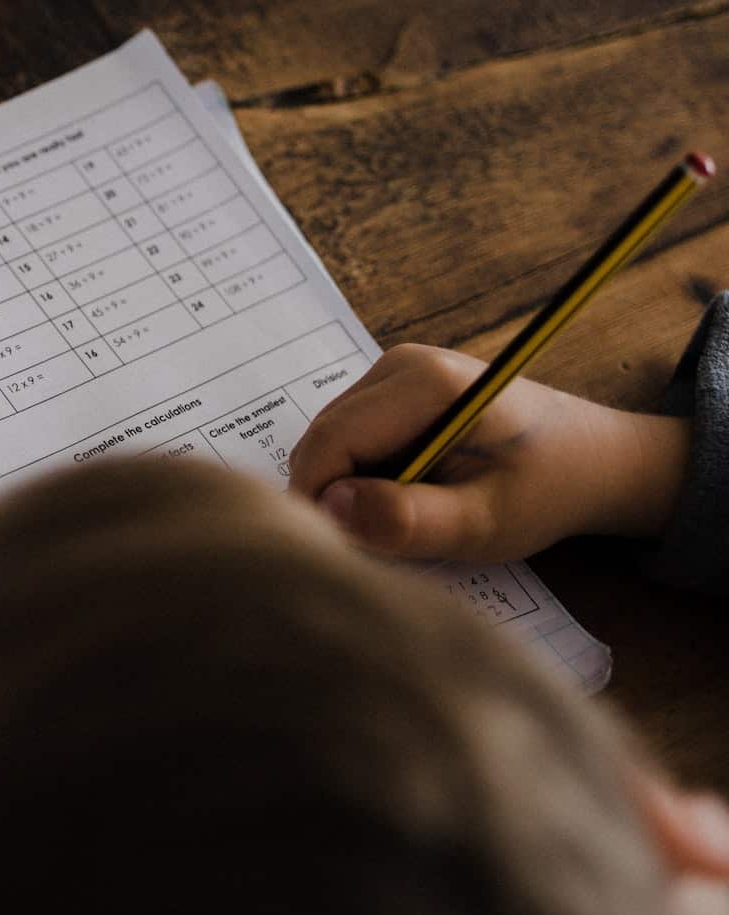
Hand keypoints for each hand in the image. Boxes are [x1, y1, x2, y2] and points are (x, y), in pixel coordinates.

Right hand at [287, 344, 690, 561]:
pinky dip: (364, 477)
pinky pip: (349, 440)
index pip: (328, 443)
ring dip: (352, 489)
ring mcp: (393, 371)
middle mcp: (398, 363)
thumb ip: (409, 520)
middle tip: (387, 541)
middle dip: (338, 497)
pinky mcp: (393, 389)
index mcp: (424, 382)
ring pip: (330, 444)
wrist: (592, 459)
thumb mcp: (484, 523)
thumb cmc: (547, 491)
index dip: (321, 503)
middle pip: (323, 441)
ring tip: (410, 514)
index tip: (348, 552)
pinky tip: (411, 492)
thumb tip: (331, 509)